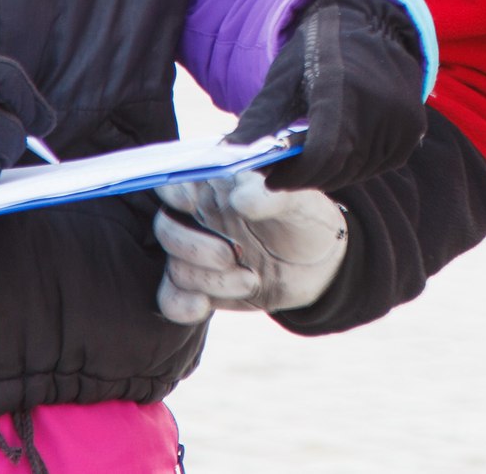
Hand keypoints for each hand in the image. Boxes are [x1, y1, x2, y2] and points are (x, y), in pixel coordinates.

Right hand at [151, 171, 346, 324]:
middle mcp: (200, 219)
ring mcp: (198, 255)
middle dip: (194, 247)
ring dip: (210, 280)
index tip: (191, 203)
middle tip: (231, 255)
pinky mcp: (202, 288)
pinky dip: (182, 305)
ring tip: (251, 280)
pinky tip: (203, 306)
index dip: (174, 191)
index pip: (177, 180)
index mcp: (217, 186)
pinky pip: (171, 299)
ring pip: (175, 268)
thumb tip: (240, 198)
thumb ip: (272, 196)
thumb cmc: (304, 218)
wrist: (319, 263)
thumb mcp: (299, 201)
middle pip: (166, 228)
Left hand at [229, 0, 426, 190]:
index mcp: (342, 85)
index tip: (271, 179)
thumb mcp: (282, 77)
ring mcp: (402, 117)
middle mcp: (379, 102)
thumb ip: (258, 118)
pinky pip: (379, 164)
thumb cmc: (316, 51)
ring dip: (330, 172)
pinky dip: (356, 165)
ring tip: (309, 156)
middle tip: (283, 171)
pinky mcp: (413, 128)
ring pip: (359, 171)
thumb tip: (227, 155)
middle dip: (306, 176)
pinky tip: (340, 147)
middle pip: (339, 167)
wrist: (367, 23)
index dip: (295, 175)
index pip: (324, 152)